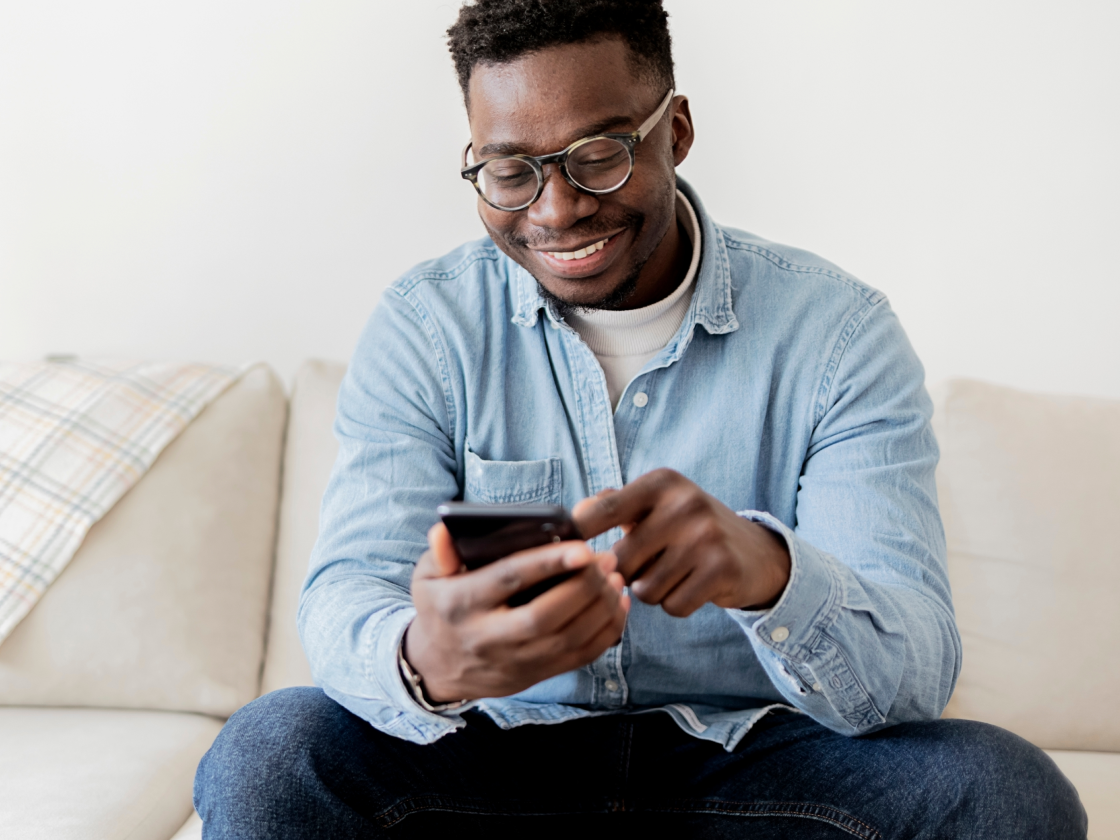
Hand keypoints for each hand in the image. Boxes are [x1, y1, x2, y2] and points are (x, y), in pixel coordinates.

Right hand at [403, 523, 629, 703]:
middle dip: (583, 587)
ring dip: (600, 608)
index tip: (582, 547)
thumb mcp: (428, 577)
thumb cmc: (441, 607)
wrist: (438, 666)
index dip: (547, 564)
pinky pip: (579, 657)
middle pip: (544, 616)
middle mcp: (487, 637)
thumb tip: (444, 532)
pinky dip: (605, 633)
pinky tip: (616, 604)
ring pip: (567, 639)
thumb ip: (440, 552)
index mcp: (461, 604)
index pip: (508, 580)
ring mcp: (514, 662)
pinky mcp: (534, 675)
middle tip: (606, 558)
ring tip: (615, 577)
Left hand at [573, 468, 790, 617]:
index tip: (571, 550)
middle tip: (649, 564)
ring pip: (645, 589)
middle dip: (629, 573)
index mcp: (661, 482)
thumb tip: (574, 515)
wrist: (754, 552)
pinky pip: (673, 605)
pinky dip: (677, 603)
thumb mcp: (656, 504)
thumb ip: (613, 505)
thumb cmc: (689, 528)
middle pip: (622, 561)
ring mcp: (705, 535)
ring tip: (674, 573)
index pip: (602, 511)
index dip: (579, 534)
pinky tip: (692, 586)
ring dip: (653, 591)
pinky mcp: (721, 568)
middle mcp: (684, 503)